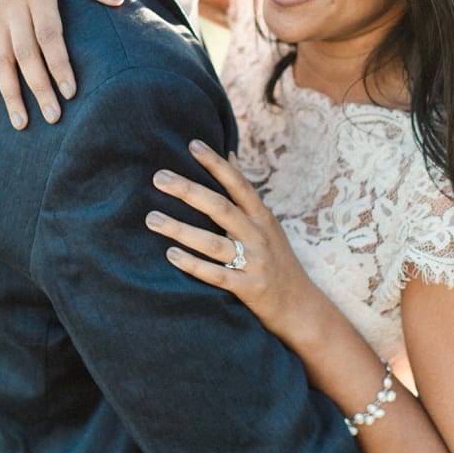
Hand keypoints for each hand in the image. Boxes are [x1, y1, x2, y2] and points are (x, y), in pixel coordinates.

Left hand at [147, 138, 318, 333]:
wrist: (301, 308)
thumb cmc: (278, 261)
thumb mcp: (268, 224)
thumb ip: (246, 193)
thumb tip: (231, 154)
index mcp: (262, 218)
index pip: (238, 184)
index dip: (216, 164)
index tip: (193, 144)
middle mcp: (259, 236)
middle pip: (220, 208)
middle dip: (188, 191)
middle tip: (159, 177)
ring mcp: (255, 262)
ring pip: (213, 243)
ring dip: (180, 229)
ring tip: (152, 219)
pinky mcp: (249, 288)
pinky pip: (216, 275)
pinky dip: (193, 264)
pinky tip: (171, 254)